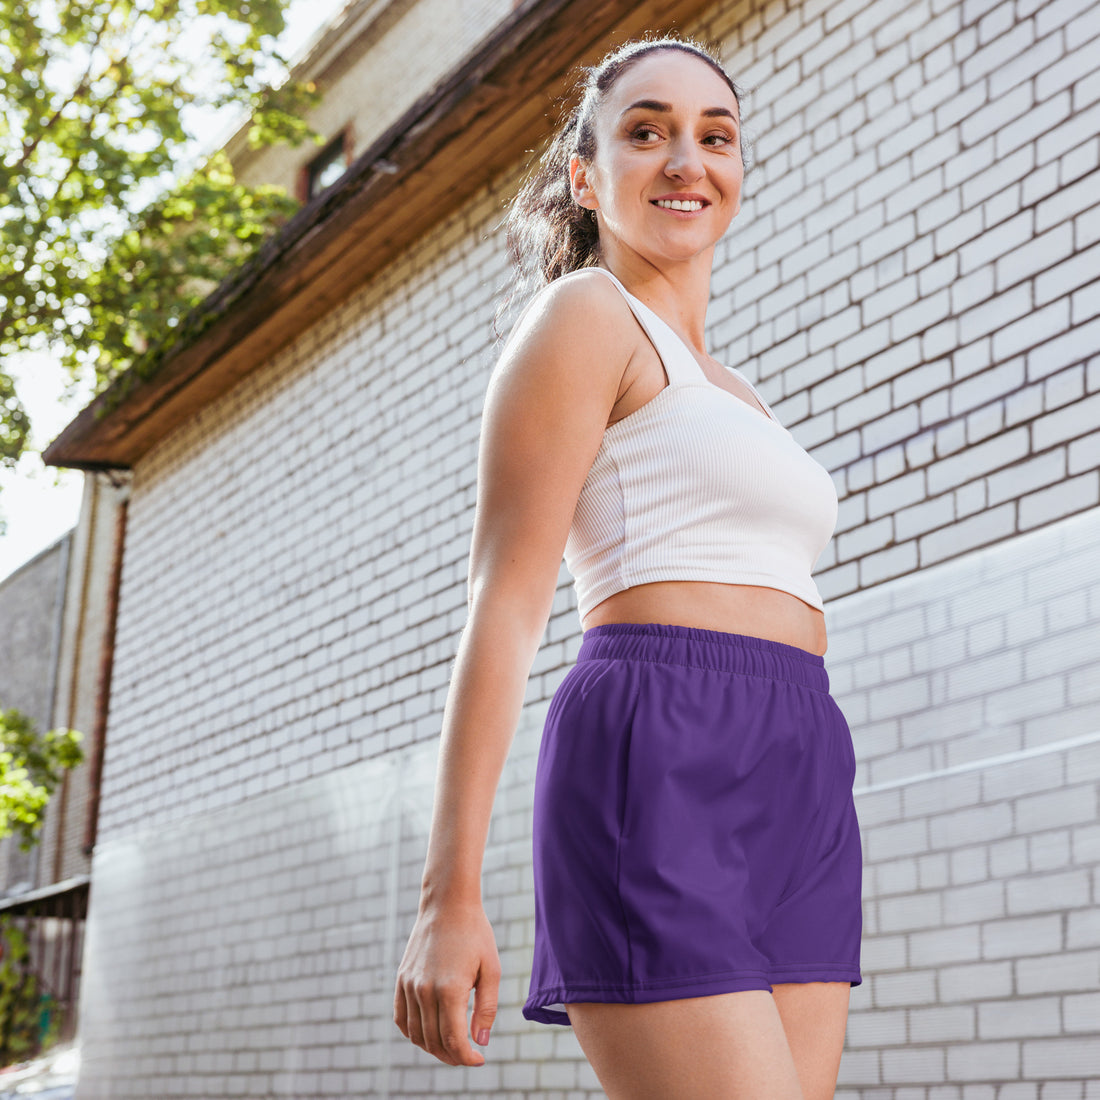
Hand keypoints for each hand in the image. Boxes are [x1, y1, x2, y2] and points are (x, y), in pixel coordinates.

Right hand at [393, 898, 500, 1065]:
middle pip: (434, 1041)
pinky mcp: (401, 978)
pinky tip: (427, 1034)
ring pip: (416, 1034)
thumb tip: (480, 1042)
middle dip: (452, 1056)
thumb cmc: (475, 934)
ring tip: (451, 1047)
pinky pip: (400, 1018)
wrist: (448, 904)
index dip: (466, 1057)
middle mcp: (424, 990)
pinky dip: (412, 1033)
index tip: (479, 1059)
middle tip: (468, 1055)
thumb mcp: (491, 969)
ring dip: (433, 1048)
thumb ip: (487, 1008)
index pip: (453, 1040)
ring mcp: (409, 985)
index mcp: (450, 989)